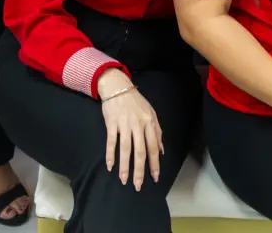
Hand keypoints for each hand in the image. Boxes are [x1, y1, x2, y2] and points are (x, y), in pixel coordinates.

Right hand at [99, 72, 162, 189]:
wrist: (118, 86)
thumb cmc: (136, 101)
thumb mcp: (151, 113)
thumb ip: (157, 131)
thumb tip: (161, 150)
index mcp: (149, 122)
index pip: (153, 147)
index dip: (154, 163)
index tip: (155, 177)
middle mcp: (138, 124)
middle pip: (140, 151)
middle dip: (140, 170)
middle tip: (138, 185)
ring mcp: (124, 124)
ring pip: (125, 149)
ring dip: (125, 166)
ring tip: (124, 180)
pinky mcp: (111, 123)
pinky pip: (111, 141)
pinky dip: (110, 154)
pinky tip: (110, 166)